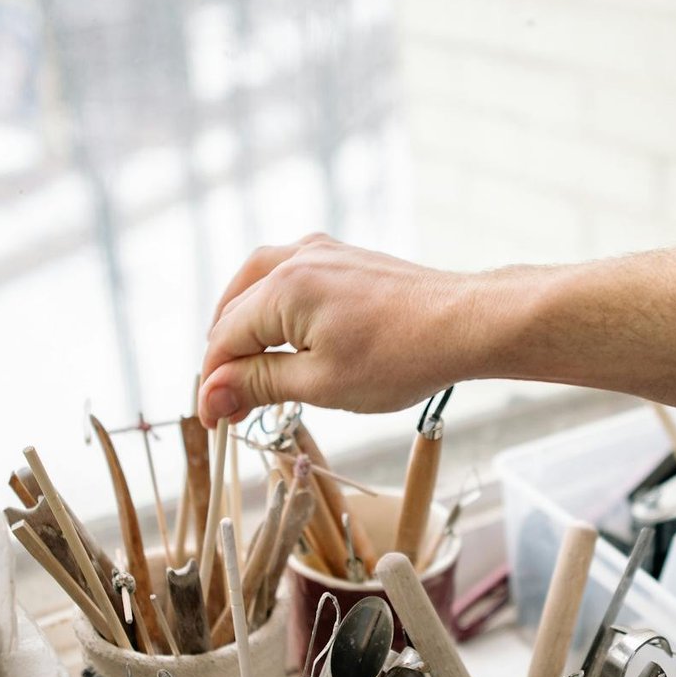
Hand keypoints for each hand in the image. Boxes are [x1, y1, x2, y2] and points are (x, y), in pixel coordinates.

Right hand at [198, 235, 675, 426]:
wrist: (466, 323)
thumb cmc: (401, 356)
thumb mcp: (320, 383)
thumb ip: (258, 384)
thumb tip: (209, 396)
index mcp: (281, 287)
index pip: (222, 339)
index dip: (213, 385)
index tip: (215, 424)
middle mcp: (295, 258)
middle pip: (233, 309)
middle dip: (227, 358)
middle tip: (233, 409)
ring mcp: (322, 252)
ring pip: (258, 289)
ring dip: (248, 332)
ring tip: (254, 378)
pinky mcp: (345, 258)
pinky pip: (289, 279)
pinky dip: (277, 313)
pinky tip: (290, 343)